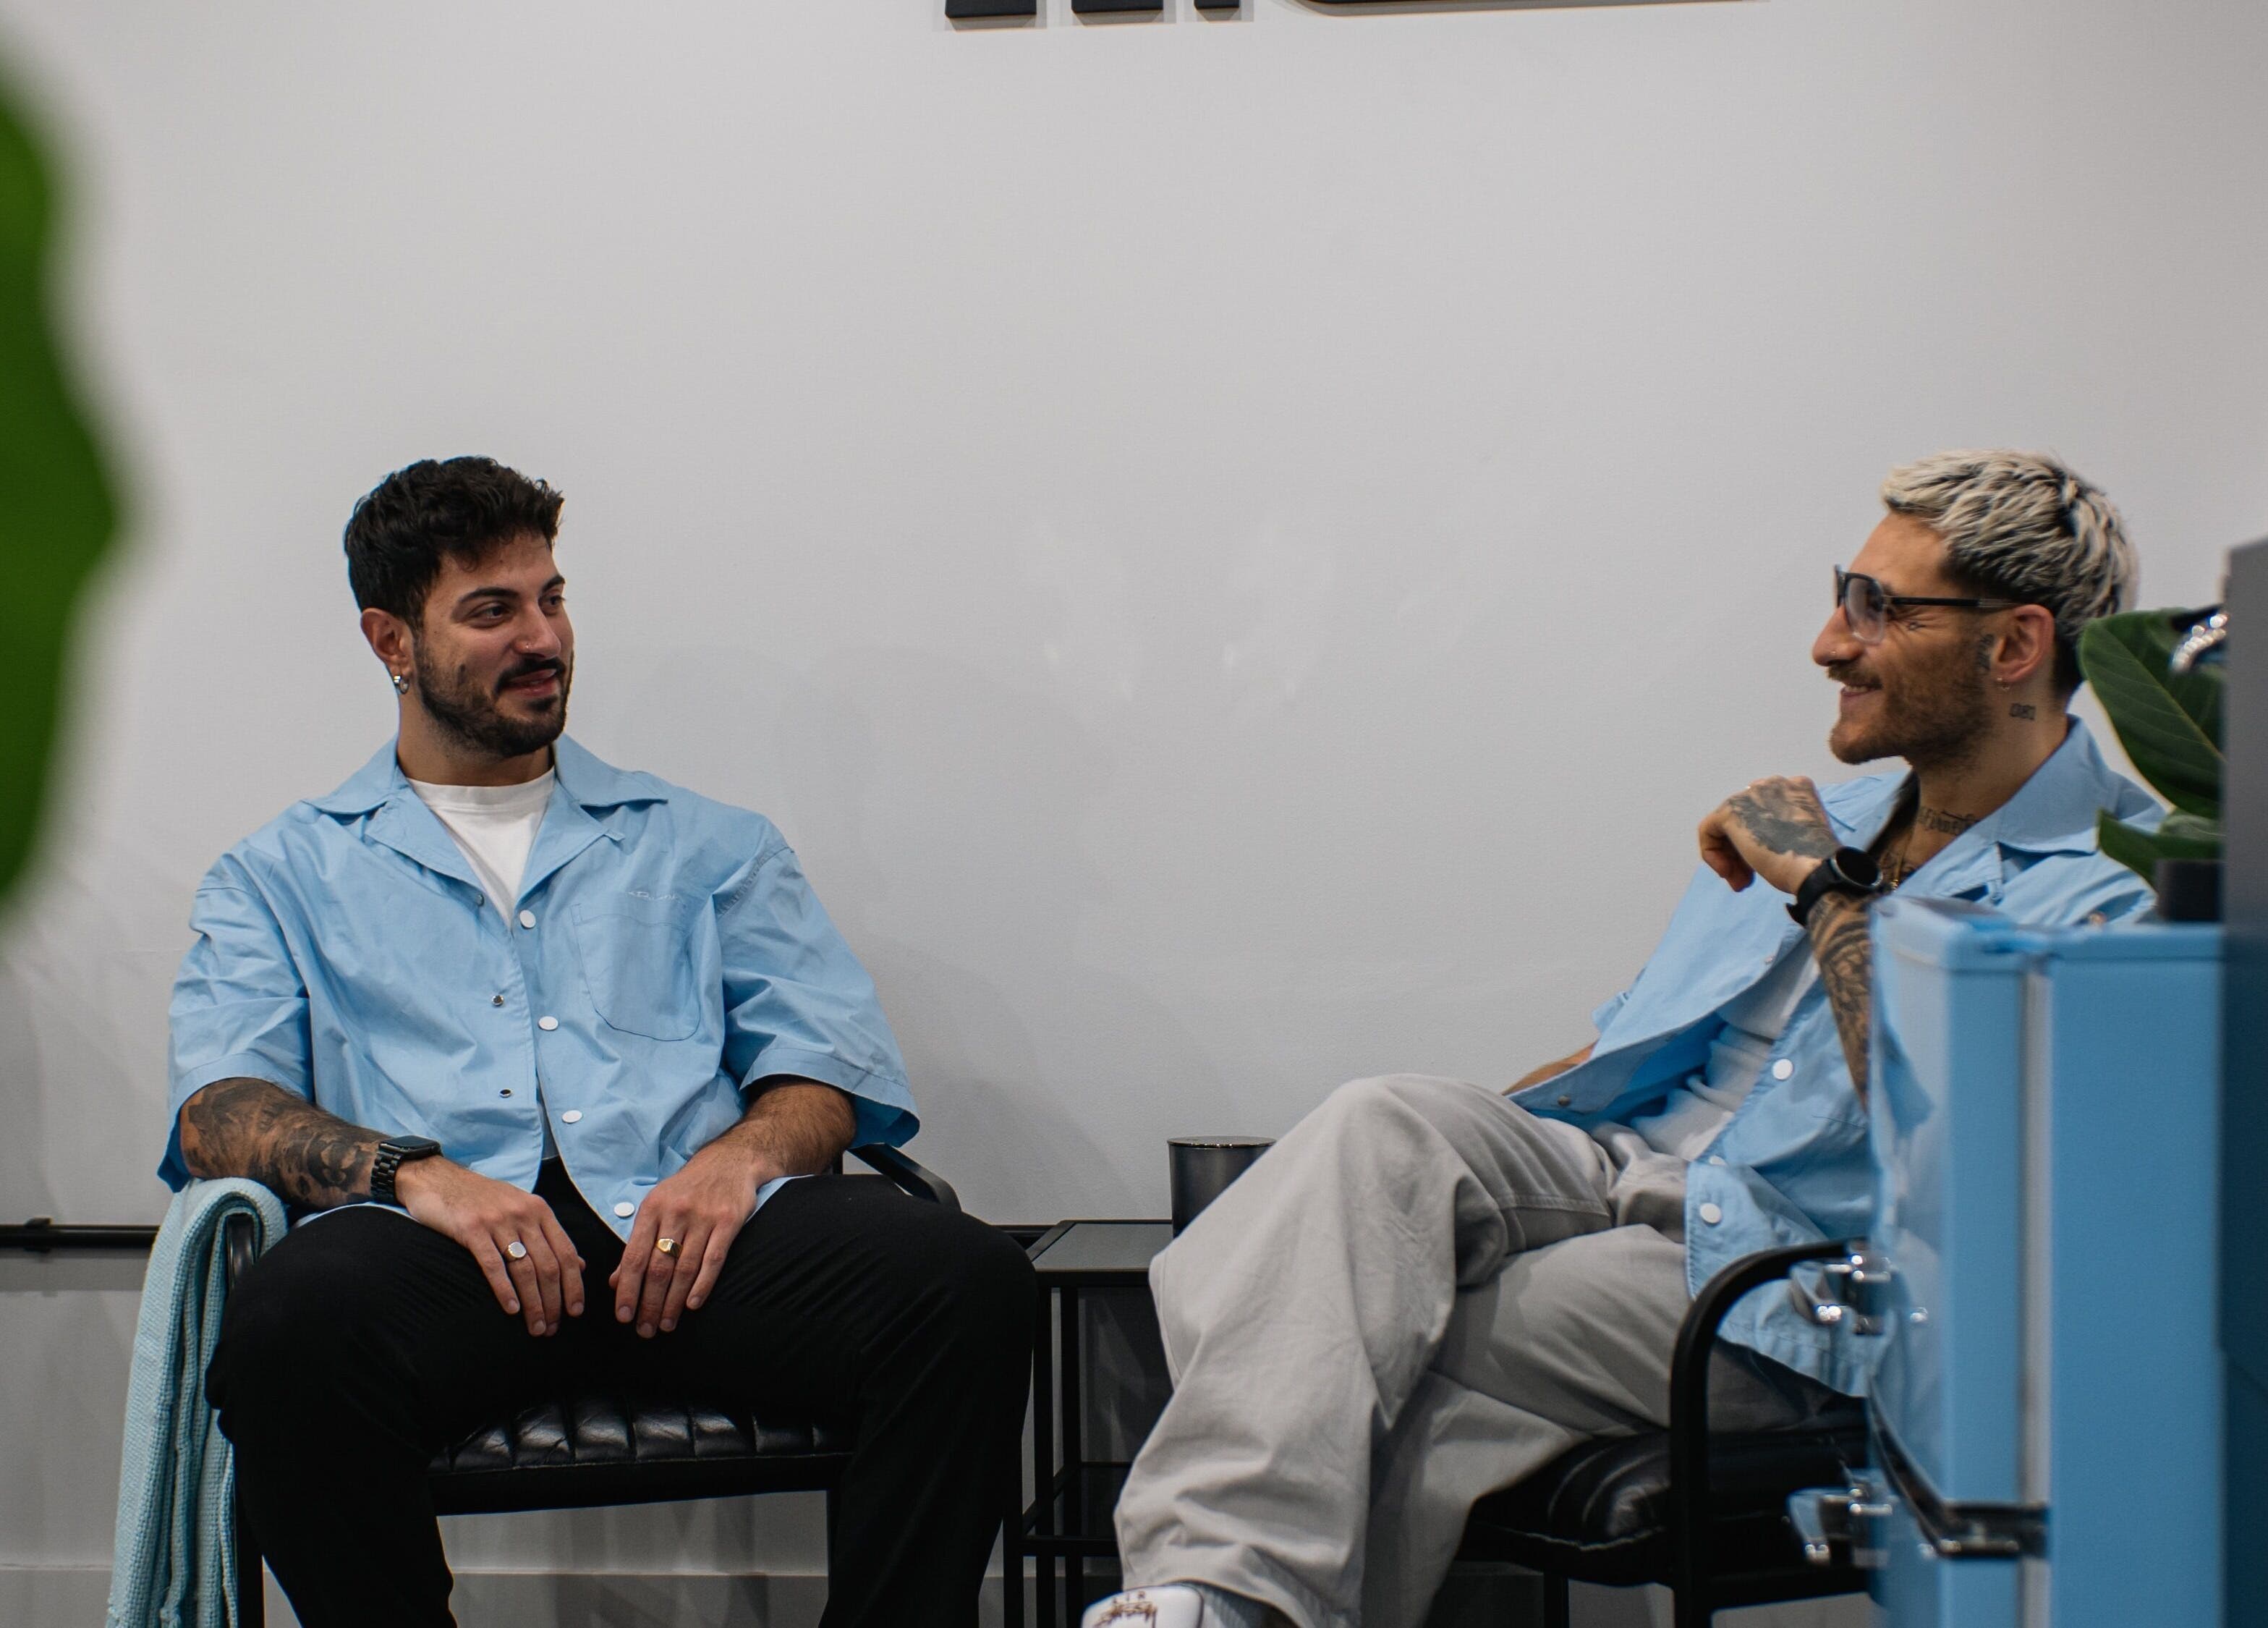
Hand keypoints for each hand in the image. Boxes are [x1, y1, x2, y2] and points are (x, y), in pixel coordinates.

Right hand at [395, 1157, 584, 1336]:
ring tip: (536, 1327)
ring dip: (533, 1303)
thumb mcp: (521, 1209)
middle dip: (554, 1302)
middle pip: (548, 1266)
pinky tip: (512, 1310)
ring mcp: (498, 1221)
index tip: (575, 1311)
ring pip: (525, 1269)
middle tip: (553, 1328)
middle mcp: (524, 1214)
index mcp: (540, 1211)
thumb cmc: (482, 1199)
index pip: (567, 1253)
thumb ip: (549, 1236)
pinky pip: (493, 1265)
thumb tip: (580, 1266)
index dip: (574, 1285)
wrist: (438, 1178)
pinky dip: (505, 1290)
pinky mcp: (472, 1229)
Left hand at [610, 1138, 767, 1337]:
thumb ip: (637, 1244)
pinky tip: (693, 1305)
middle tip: (645, 1330)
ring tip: (667, 1324)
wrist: (730, 1160)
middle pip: (658, 1267)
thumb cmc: (687, 1189)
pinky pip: (713, 1260)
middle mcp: (675, 1212)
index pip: (634, 1257)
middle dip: (650, 1303)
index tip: (623, 1316)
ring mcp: (703, 1216)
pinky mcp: (729, 1221)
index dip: (628, 1290)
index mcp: (652, 1208)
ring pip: (684, 1268)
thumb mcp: (656, 1207)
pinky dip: (702, 1285)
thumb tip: (616, 1282)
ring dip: (674, 1301)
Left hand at [1697, 776, 1837, 896]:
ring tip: (1740, 883)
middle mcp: (1773, 784)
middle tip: (1747, 880)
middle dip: (1741, 852)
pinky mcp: (1731, 809)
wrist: (1816, 868)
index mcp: (1796, 788)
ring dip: (1730, 858)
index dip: (1760, 842)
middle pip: (1744, 818)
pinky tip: (1727, 873)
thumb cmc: (1813, 862)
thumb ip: (1778, 830)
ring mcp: (1752, 794)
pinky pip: (1708, 829)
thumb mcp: (1799, 838)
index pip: (1765, 813)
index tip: (1763, 867)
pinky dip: (1712, 854)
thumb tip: (1751, 842)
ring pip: (1726, 826)